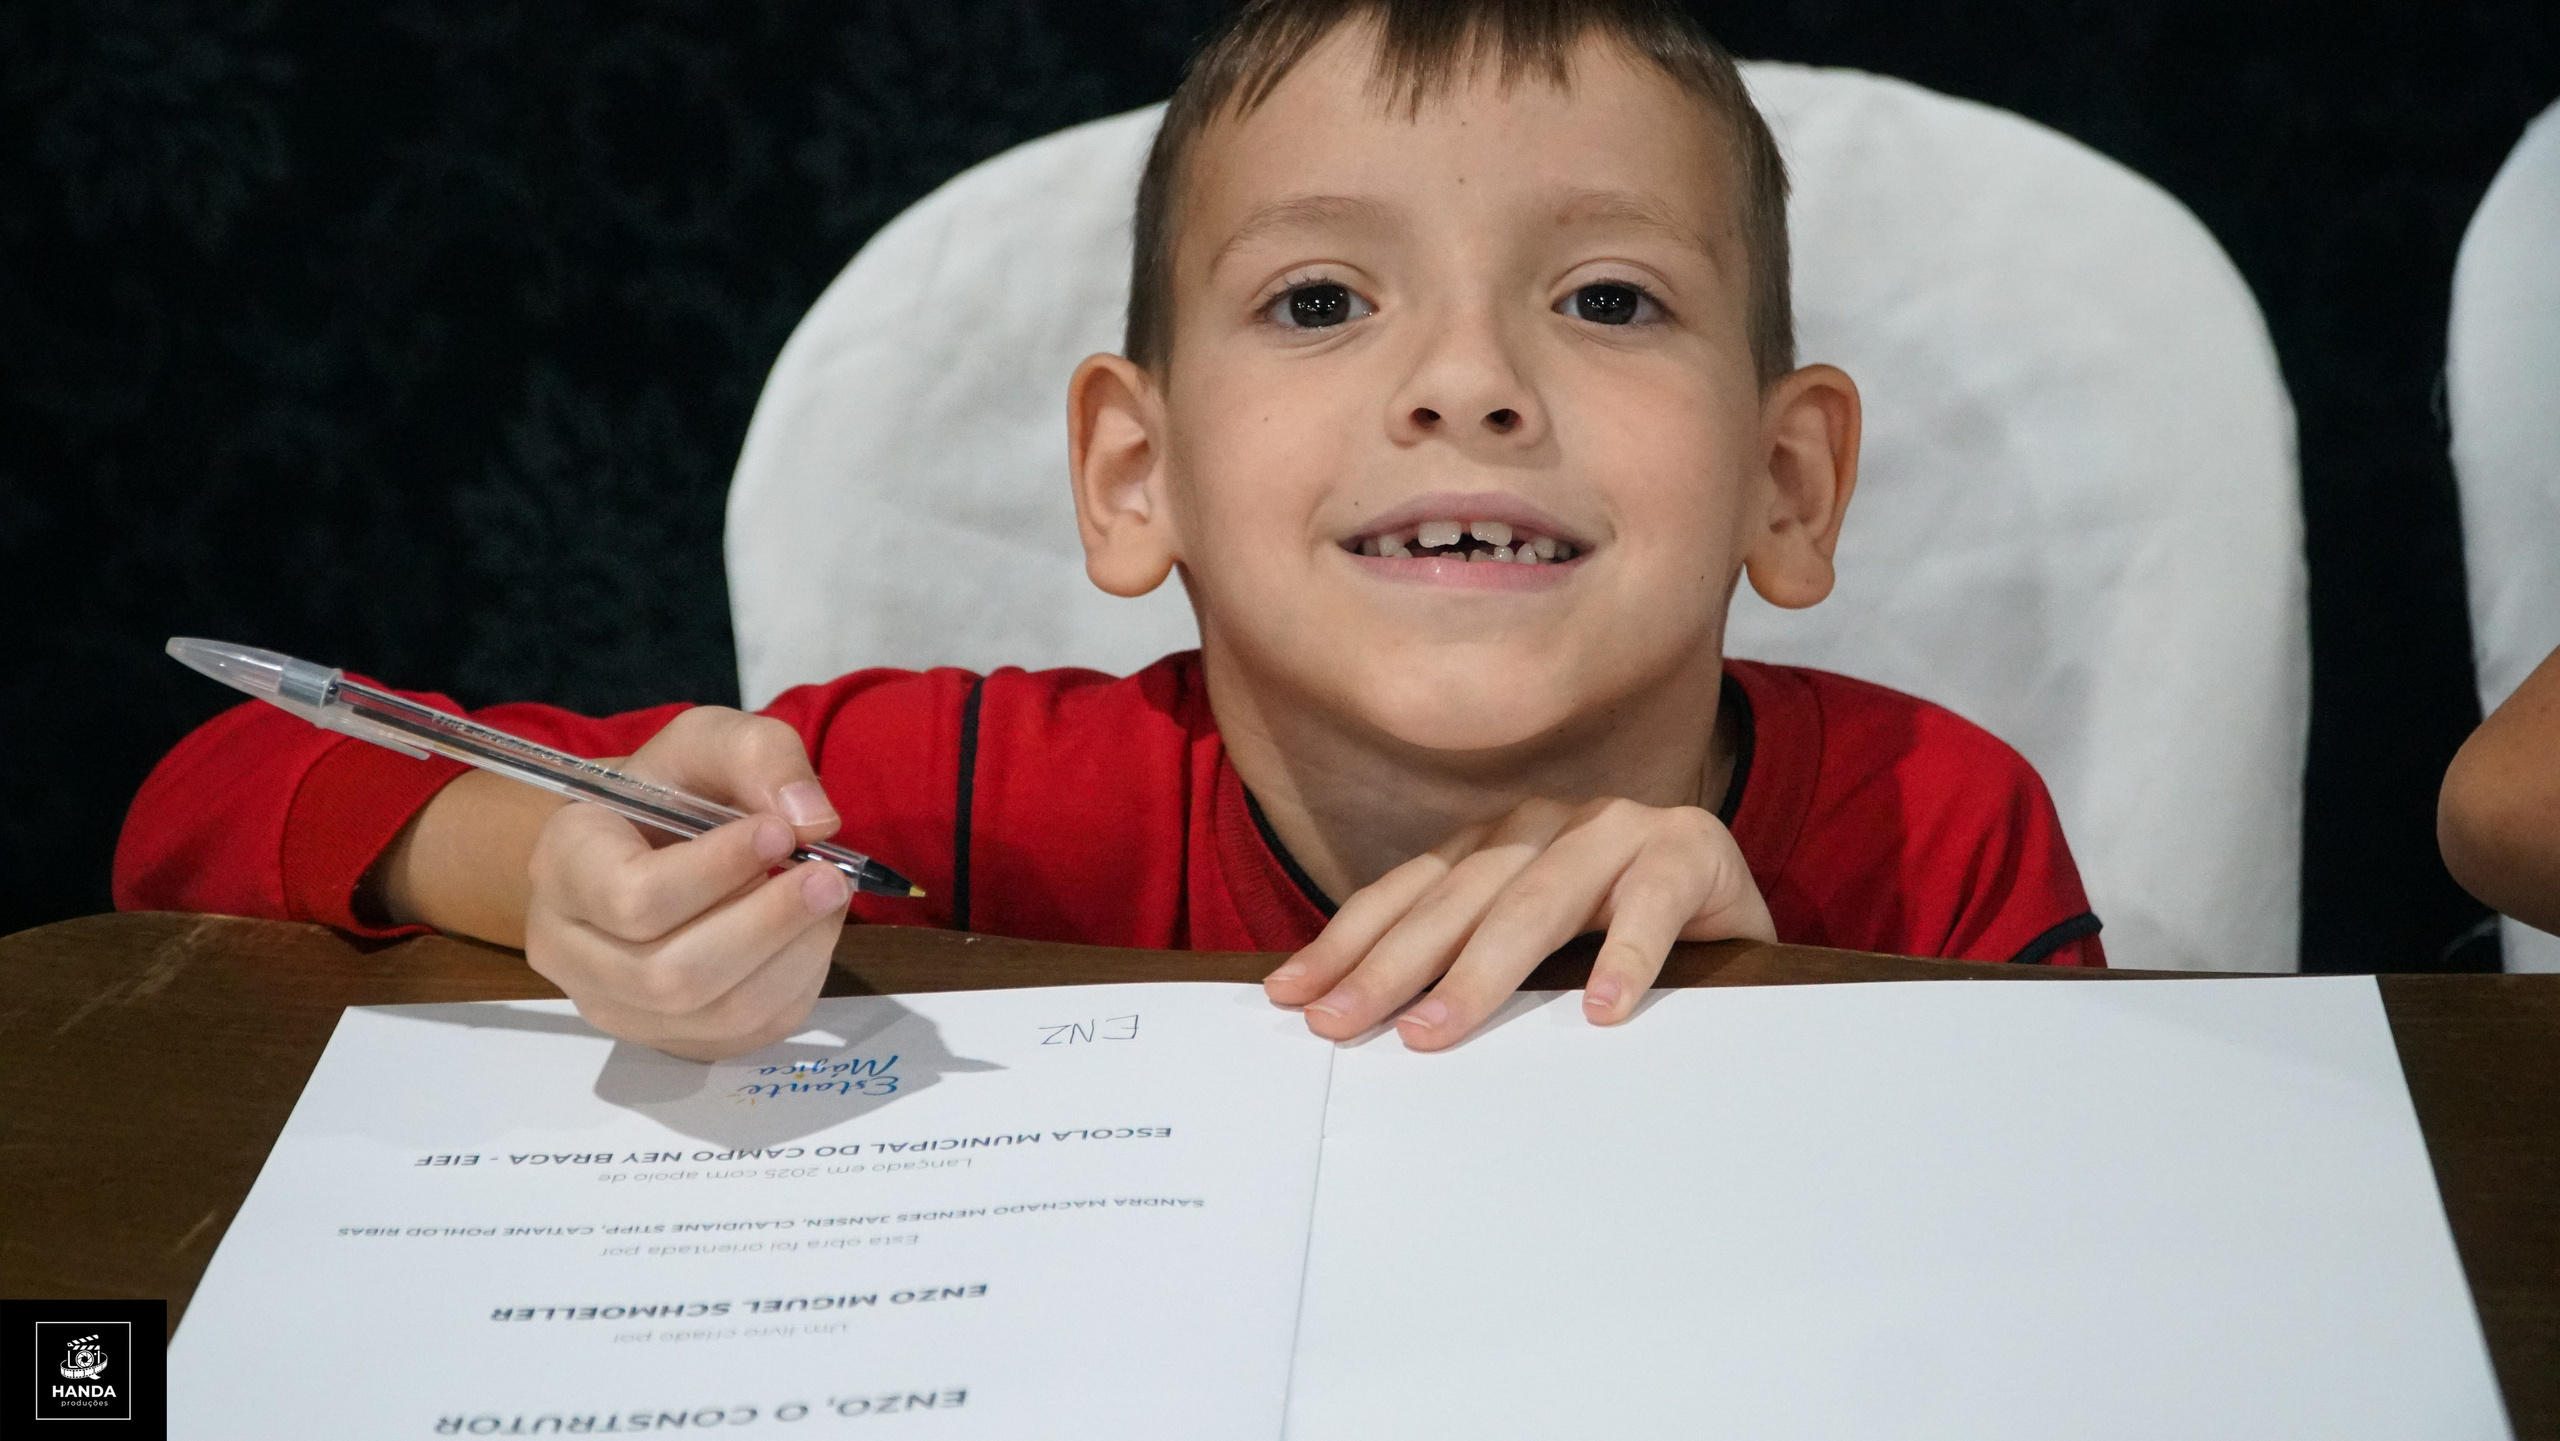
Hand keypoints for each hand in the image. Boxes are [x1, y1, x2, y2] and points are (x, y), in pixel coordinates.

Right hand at [524, 708, 849, 1061]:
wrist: (651, 840)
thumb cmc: (673, 789)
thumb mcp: (709, 741)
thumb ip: (758, 757)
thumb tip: (814, 821)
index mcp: (563, 865)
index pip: (632, 898)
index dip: (716, 872)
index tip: (780, 834)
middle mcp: (570, 950)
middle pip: (671, 974)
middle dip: (766, 925)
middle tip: (830, 877)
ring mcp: (615, 1006)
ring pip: (714, 1014)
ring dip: (792, 956)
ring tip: (830, 898)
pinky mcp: (669, 1039)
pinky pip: (744, 1034)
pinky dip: (796, 985)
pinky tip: (812, 934)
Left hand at [1261, 797, 1773, 1050]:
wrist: (1738, 909)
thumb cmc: (1620, 939)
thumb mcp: (1536, 950)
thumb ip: (1468, 962)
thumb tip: (1371, 1023)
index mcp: (1499, 842)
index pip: (1410, 893)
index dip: (1349, 943)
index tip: (1294, 996)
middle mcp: (1548, 824)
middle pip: (1457, 900)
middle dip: (1391, 967)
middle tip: (1342, 1024)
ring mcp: (1620, 829)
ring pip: (1538, 901)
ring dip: (1482, 971)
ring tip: (1436, 1031)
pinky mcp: (1692, 850)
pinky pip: (1652, 904)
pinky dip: (1625, 956)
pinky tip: (1600, 1011)